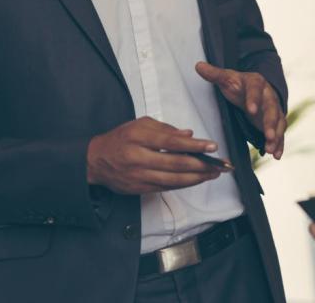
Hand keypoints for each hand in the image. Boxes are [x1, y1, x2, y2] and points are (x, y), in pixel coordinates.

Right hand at [86, 117, 225, 194]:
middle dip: (201, 165)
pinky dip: (183, 184)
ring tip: (213, 174)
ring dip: (197, 178)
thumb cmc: (121, 139)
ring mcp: (138, 176)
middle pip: (175, 164)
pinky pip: (166, 187)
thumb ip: (166, 129)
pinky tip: (196, 180)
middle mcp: (138, 158)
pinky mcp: (139, 188)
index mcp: (139, 138)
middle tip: (219, 165)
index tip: (212, 146)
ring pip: (173, 179)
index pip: (172, 142)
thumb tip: (189, 134)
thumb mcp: (141, 125)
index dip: (194, 145)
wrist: (95, 160)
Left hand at [196, 62, 285, 158]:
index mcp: (256, 83)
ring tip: (272, 150)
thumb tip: (198, 65)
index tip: (251, 110)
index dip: (254, 99)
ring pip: (279, 122)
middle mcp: (269, 96)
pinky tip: (277, 155)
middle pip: (272, 109)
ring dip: (276, 136)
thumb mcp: (227, 78)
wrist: (257, 87)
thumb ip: (215, 74)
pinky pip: (280, 133)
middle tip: (268, 136)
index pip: (256, 90)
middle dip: (271, 123)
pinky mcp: (275, 121)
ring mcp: (274, 109)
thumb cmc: (239, 84)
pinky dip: (280, 144)